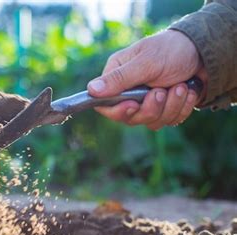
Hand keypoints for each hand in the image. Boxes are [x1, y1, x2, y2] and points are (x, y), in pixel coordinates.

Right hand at [87, 30, 207, 129]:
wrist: (205, 52)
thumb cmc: (172, 50)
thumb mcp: (146, 62)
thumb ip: (119, 78)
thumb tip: (91, 90)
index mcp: (117, 76)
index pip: (104, 104)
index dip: (117, 111)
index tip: (133, 105)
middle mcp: (128, 91)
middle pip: (128, 118)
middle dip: (150, 108)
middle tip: (162, 92)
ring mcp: (146, 102)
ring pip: (150, 122)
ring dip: (170, 106)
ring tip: (181, 86)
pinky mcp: (164, 109)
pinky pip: (168, 121)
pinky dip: (181, 108)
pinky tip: (187, 91)